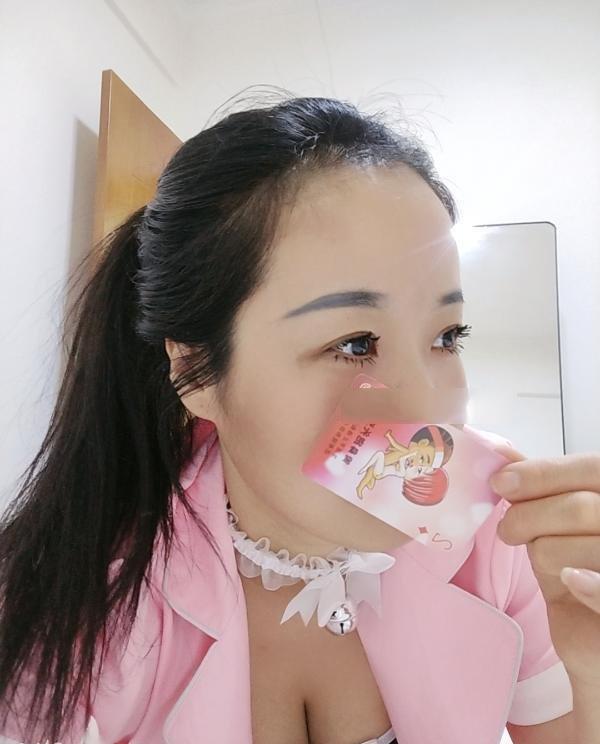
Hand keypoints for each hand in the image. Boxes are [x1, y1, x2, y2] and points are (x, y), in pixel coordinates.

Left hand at [489, 443, 599, 688]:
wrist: (594, 636)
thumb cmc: (578, 570)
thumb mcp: (557, 523)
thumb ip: (540, 486)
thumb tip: (501, 450)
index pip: (591, 468)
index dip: (543, 473)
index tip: (500, 481)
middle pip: (580, 506)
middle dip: (531, 515)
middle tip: (507, 529)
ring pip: (578, 545)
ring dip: (545, 552)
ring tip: (542, 560)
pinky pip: (598, 588)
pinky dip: (581, 583)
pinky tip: (571, 581)